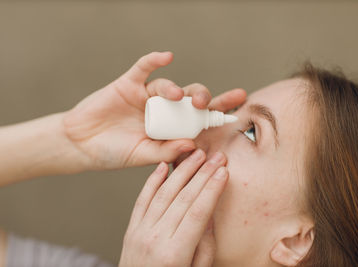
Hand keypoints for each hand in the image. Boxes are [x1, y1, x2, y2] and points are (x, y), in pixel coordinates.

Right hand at [62, 51, 245, 169]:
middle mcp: (163, 112)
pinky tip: (165, 56)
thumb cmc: (113, 153)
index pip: (199, 119)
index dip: (218, 112)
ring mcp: (147, 97)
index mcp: (170, 129)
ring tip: (177, 96)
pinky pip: (144, 68)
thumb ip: (167, 151)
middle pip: (189, 100)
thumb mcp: (143, 156)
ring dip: (175, 89)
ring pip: (168, 86)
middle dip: (202, 99)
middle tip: (205, 103)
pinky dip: (154, 60)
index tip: (239, 106)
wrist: (81, 145)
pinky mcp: (129, 85)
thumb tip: (195, 144)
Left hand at [119, 149, 227, 266]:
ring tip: (196, 154)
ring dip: (182, 171)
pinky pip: (142, 199)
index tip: (223, 172)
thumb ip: (205, 244)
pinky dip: (152, 180)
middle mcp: (155, 238)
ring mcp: (140, 232)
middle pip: (183, 198)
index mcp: (175, 253)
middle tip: (216, 157)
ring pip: (163, 193)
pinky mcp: (131, 228)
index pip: (198, 212)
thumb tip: (210, 212)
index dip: (212, 189)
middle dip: (202, 174)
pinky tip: (163, 166)